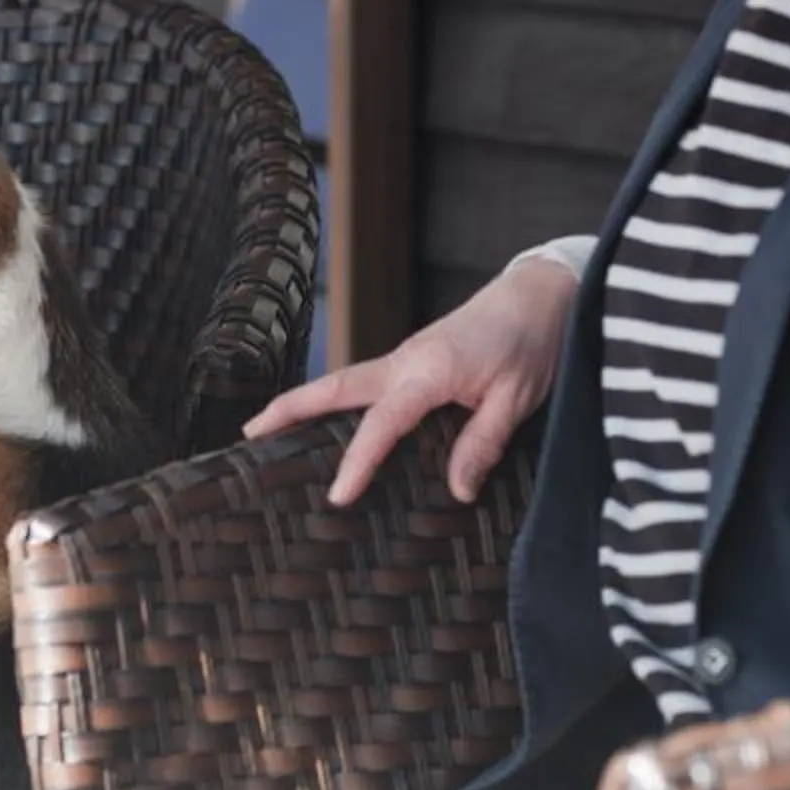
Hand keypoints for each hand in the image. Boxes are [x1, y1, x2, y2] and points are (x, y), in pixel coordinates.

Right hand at [244, 255, 576, 504]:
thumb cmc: (532, 343)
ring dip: (306, 403)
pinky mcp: (414, 360)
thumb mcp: (518, 399)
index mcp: (430, 372)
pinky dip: (336, 400)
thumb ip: (483, 444)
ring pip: (344, 383)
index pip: (383, 423)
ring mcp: (406, 357)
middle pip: (336, 388)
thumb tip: (458, 491)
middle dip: (290, 409)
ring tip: (268, 432)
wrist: (541, 294)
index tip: (338, 496)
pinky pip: (366, 384)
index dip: (358, 461)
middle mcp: (407, 361)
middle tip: (249, 434)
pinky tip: (329, 422)